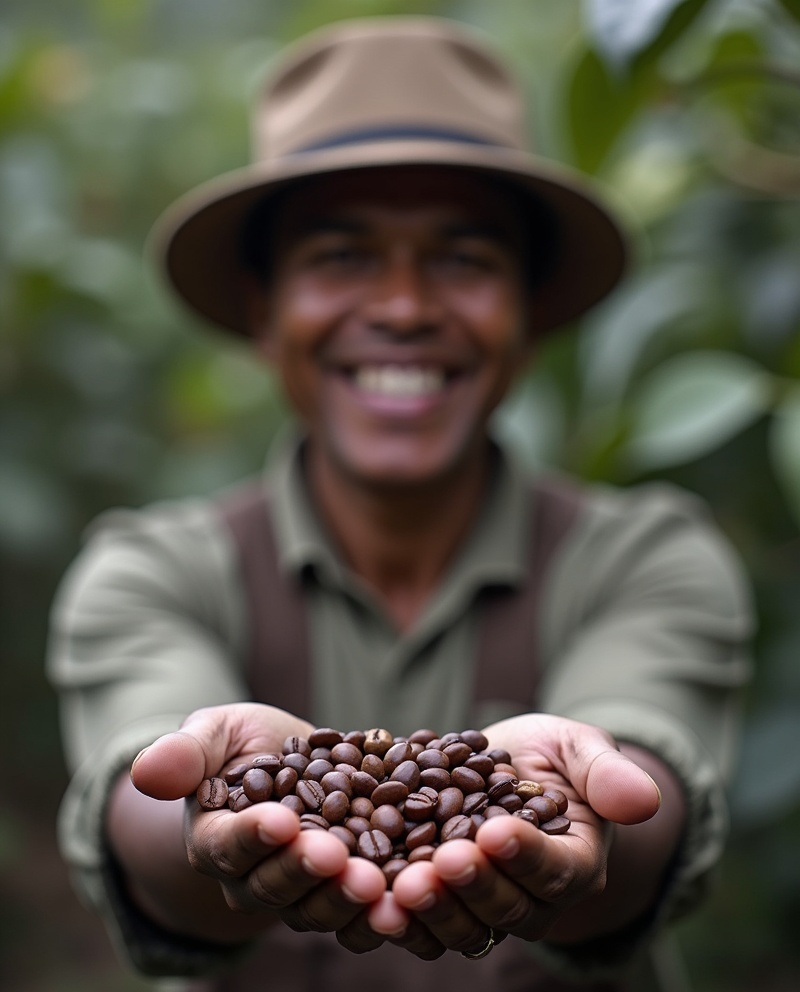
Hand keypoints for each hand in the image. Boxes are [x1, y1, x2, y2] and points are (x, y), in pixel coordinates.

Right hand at [130, 703, 387, 942]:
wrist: (289, 760)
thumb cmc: (243, 742)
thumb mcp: (216, 731)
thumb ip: (186, 752)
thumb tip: (144, 771)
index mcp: (214, 840)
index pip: (227, 846)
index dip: (253, 837)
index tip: (281, 821)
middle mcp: (250, 877)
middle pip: (274, 886)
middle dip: (305, 871)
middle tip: (337, 856)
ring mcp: (298, 889)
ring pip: (316, 907)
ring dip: (345, 898)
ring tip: (375, 881)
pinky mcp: (340, 889)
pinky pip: (357, 910)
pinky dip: (379, 910)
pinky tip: (403, 897)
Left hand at [379, 714, 661, 958]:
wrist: (508, 769)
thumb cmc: (551, 755)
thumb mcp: (578, 746)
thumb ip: (605, 771)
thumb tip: (644, 800)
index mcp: (575, 862)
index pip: (555, 870)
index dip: (526, 855)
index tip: (494, 830)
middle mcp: (534, 899)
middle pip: (507, 908)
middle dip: (472, 886)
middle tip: (440, 860)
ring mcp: (487, 908)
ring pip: (464, 927)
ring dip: (432, 909)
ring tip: (399, 884)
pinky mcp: (443, 902)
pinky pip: (424, 922)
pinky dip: (398, 915)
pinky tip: (370, 895)